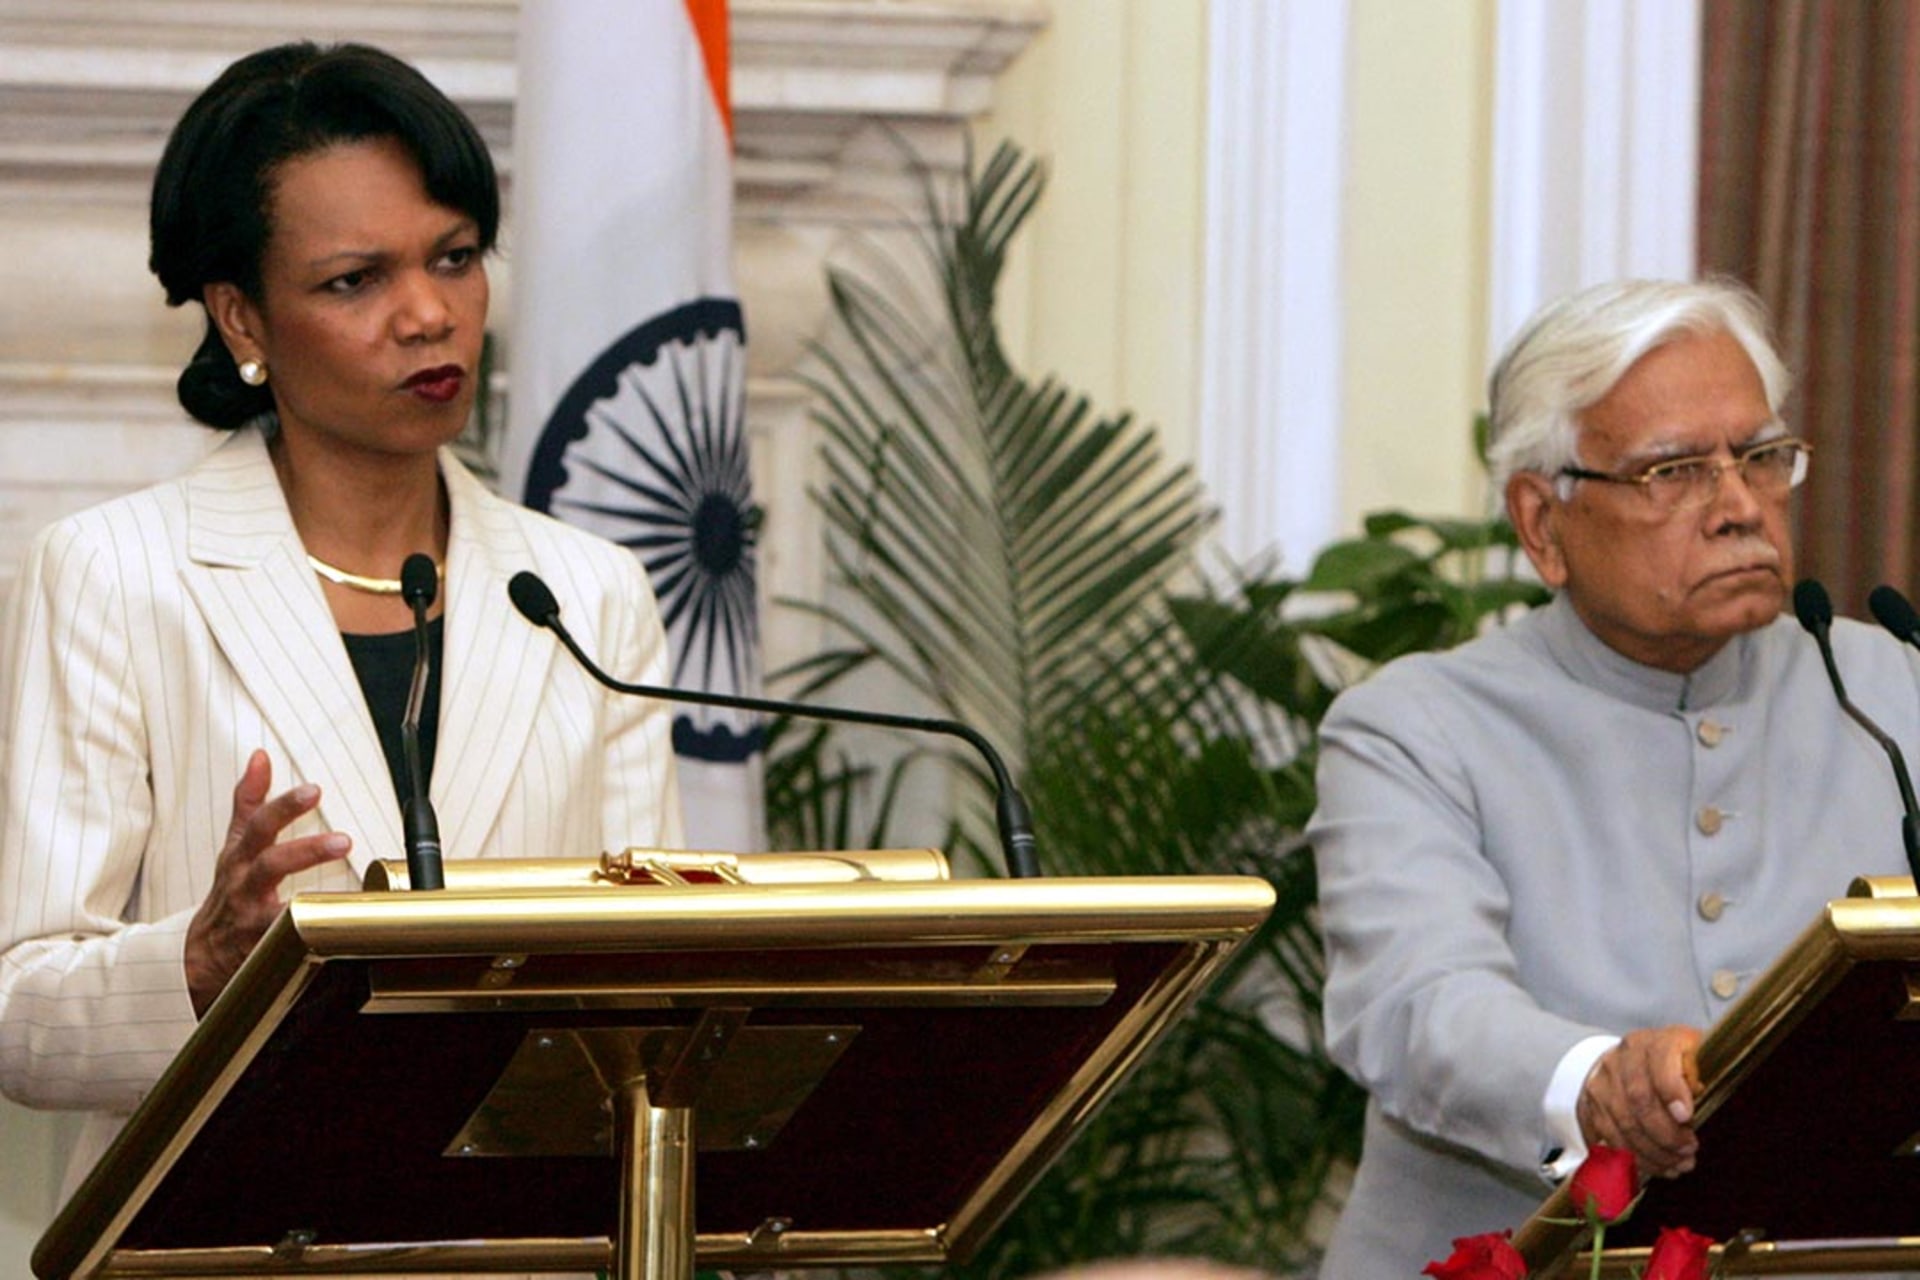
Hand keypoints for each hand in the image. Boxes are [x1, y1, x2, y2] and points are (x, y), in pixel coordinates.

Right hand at [184, 750, 350, 1015]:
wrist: (198, 956)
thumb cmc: (229, 892)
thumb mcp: (235, 846)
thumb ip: (248, 802)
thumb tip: (260, 756)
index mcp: (240, 857)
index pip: (258, 826)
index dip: (283, 806)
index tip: (313, 789)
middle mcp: (244, 886)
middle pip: (270, 865)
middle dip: (306, 852)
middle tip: (344, 841)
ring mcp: (251, 921)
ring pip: (277, 911)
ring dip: (312, 908)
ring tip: (346, 898)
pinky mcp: (262, 952)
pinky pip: (288, 944)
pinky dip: (311, 936)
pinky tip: (342, 931)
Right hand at [1577, 1025, 1704, 1177]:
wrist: (1630, 1062)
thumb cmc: (1672, 1064)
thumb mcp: (1694, 1058)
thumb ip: (1701, 1072)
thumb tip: (1701, 1093)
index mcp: (1650, 1043)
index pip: (1658, 1063)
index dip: (1672, 1091)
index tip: (1687, 1116)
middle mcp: (1619, 1060)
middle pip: (1638, 1099)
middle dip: (1667, 1133)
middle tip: (1689, 1151)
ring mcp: (1600, 1083)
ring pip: (1622, 1124)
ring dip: (1653, 1152)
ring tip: (1677, 1165)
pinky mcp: (1589, 1106)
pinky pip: (1608, 1137)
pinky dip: (1633, 1158)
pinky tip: (1656, 1166)